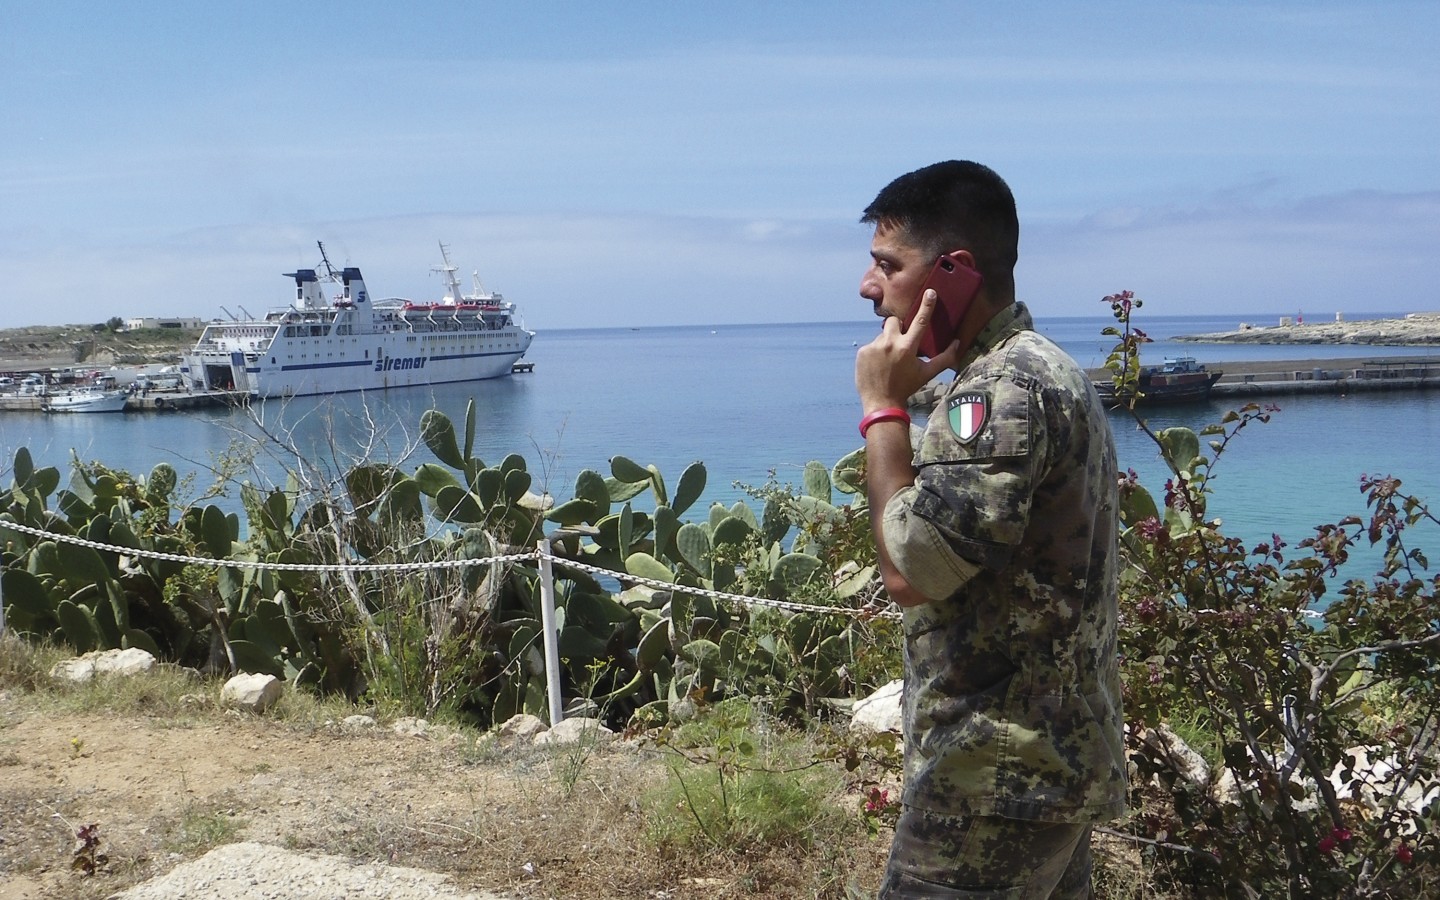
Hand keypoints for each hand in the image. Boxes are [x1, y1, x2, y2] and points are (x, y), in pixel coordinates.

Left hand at [855, 290, 960, 410]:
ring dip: (887, 343)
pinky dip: (875, 352)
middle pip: (894, 321)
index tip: (930, 292)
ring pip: (882, 335)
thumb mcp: (927, 373)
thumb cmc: (906, 387)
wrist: (881, 403)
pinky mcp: (862, 351)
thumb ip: (944, 358)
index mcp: (907, 348)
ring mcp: (874, 347)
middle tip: (900, 343)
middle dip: (898, 327)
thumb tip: (958, 343)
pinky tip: (878, 365)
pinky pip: (871, 345)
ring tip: (888, 361)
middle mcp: (890, 344)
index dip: (926, 305)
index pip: (920, 321)